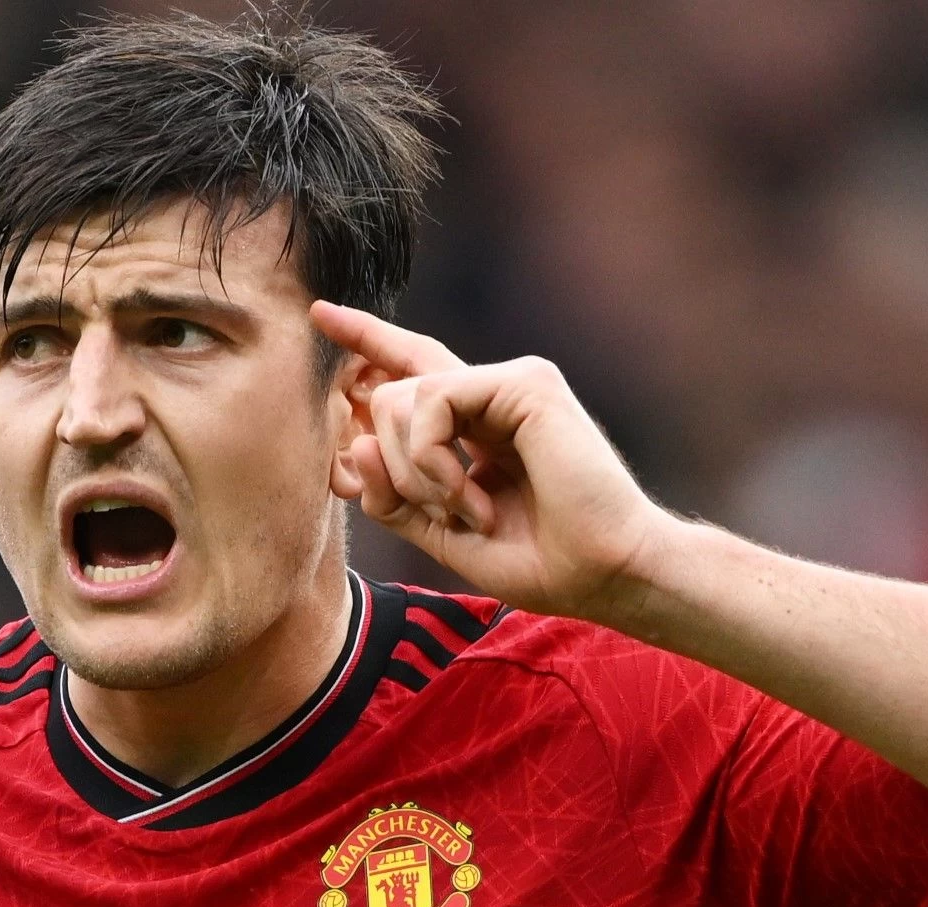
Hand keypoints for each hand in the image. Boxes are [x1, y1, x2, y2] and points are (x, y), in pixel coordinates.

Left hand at [314, 303, 677, 621]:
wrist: (607, 572)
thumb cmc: (543, 561)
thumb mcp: (445, 536)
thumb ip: (394, 498)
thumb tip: (356, 447)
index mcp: (478, 425)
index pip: (410, 369)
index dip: (367, 341)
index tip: (320, 314)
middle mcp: (492, 395)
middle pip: (389, 394)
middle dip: (393, 467)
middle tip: (442, 515)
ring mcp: (510, 383)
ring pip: (400, 398)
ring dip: (416, 472)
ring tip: (467, 512)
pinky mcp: (524, 381)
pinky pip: (432, 400)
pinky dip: (433, 458)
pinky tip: (471, 497)